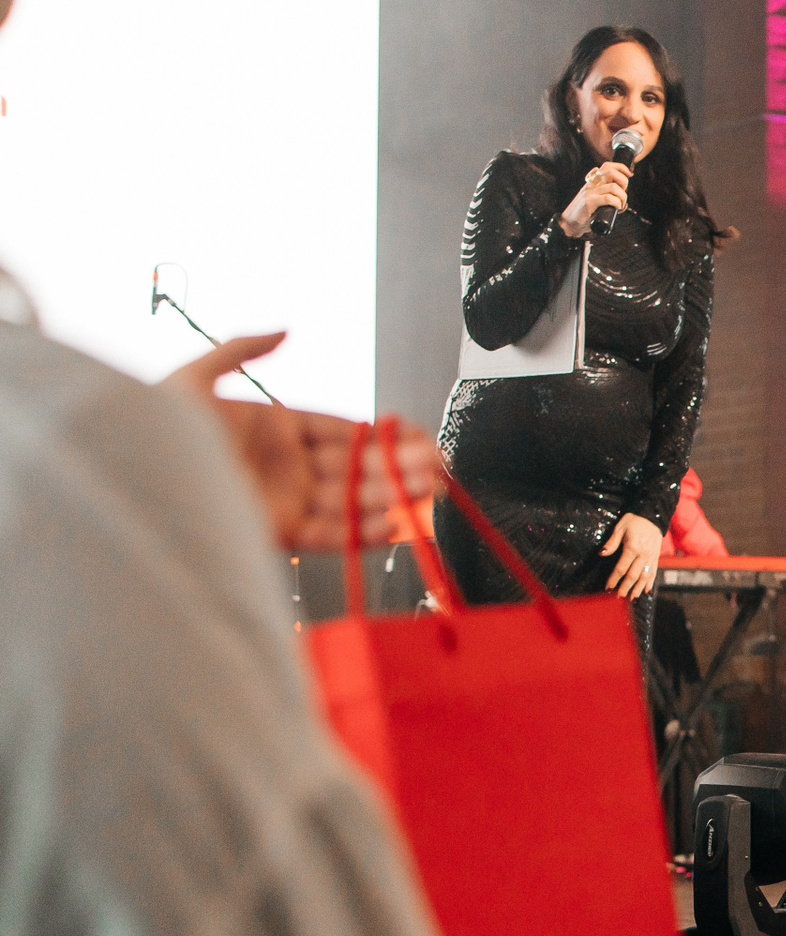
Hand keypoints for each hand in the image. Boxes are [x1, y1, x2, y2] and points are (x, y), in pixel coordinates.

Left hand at [163, 333, 439, 550]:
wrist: (127, 480)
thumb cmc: (150, 431)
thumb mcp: (193, 378)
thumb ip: (241, 350)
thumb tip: (285, 331)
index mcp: (273, 427)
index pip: (342, 431)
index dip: (382, 436)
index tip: (415, 438)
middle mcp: (285, 466)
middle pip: (356, 468)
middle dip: (400, 469)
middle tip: (437, 468)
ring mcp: (284, 500)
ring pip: (351, 500)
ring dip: (393, 498)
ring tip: (429, 494)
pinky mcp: (277, 533)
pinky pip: (330, 535)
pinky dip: (363, 532)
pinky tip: (393, 522)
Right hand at [560, 161, 632, 237]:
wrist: (569, 224)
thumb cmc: (585, 215)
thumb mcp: (596, 201)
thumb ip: (606, 197)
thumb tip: (623, 201)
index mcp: (593, 181)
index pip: (608, 166)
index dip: (621, 167)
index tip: (630, 175)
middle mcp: (592, 184)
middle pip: (612, 172)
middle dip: (624, 182)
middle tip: (622, 195)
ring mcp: (590, 192)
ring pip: (613, 187)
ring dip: (622, 197)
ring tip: (620, 205)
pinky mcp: (589, 202)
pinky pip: (608, 198)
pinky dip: (617, 203)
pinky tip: (617, 208)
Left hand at [600, 512, 663, 597]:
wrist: (653, 515)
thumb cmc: (634, 520)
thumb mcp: (620, 528)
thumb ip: (612, 542)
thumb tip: (602, 554)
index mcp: (632, 548)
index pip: (621, 568)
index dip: (614, 579)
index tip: (608, 587)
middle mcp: (643, 555)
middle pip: (633, 576)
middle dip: (625, 588)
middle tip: (618, 598)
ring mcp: (651, 557)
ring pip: (644, 577)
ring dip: (637, 589)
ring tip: (632, 598)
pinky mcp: (656, 557)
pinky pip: (653, 572)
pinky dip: (650, 582)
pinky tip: (646, 590)